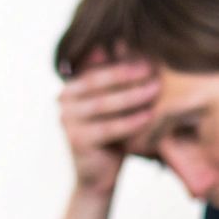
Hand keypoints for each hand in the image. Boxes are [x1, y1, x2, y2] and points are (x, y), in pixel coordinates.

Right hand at [57, 48, 159, 196]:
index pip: (96, 69)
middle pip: (98, 83)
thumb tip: (124, 41)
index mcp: (70, 88)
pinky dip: (131, 121)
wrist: (98, 177)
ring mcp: (67, 121)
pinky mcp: (77, 140)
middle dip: (127, 74)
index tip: (146, 56)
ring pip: (104, 104)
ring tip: (155, 89)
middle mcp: (63, 101)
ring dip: (132, 95)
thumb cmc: (112, 137)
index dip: (120, 62)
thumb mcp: (114, 106)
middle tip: (151, 68)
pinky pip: (109, 127)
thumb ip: (116, 80)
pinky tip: (150, 115)